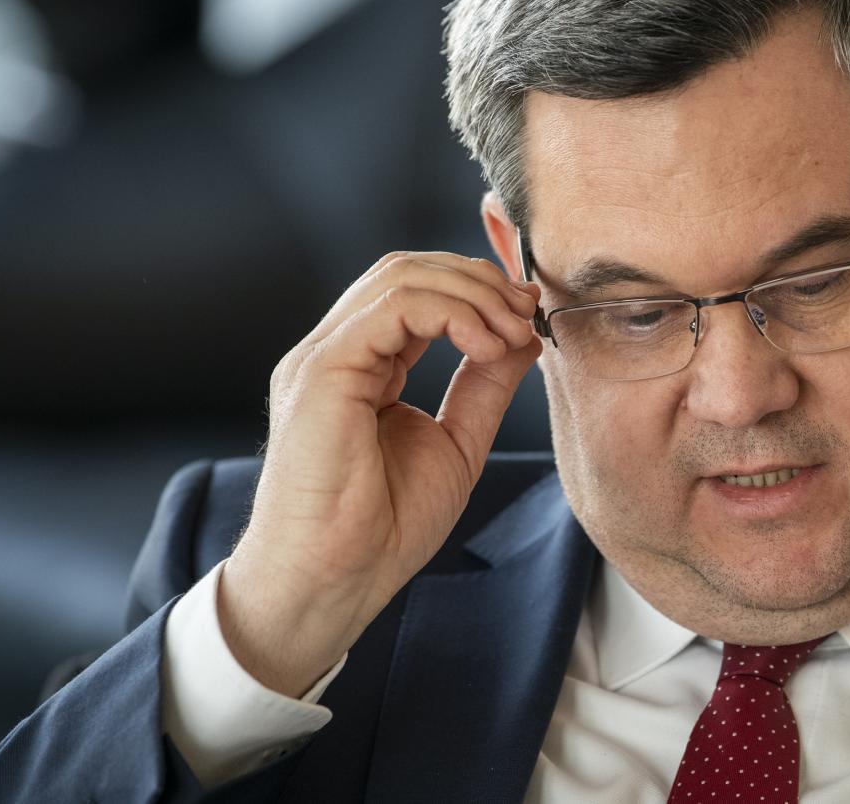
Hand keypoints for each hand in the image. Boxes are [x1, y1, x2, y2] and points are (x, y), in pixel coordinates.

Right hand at [218, 252, 541, 695]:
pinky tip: (484, 345)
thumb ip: (484, 386)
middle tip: (526, 314)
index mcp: (363, 367)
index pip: (417, 293)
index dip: (478, 290)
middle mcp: (338, 353)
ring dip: (472, 294)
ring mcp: (324, 358)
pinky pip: (390, 307)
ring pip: (400, 276)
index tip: (528, 315)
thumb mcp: (456, 443)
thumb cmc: (382, 529)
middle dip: (479, 281)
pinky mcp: (321, 372)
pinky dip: (450, 313)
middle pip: (408, 270)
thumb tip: (522, 335)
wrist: (334, 581)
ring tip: (511, 333)